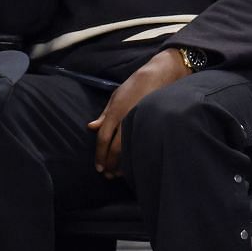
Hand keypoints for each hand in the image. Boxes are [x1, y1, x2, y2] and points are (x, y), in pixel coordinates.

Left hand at [88, 49, 188, 177]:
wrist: (160, 75)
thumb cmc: (135, 85)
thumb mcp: (115, 96)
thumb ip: (104, 115)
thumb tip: (91, 128)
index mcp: (116, 112)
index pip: (104, 138)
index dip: (100, 154)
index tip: (98, 166)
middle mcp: (126, 119)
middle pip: (115, 148)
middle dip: (109, 163)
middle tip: (106, 174)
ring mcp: (140, 122)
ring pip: (128, 149)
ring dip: (121, 164)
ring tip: (117, 173)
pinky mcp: (151, 123)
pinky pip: (140, 144)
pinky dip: (135, 157)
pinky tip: (132, 164)